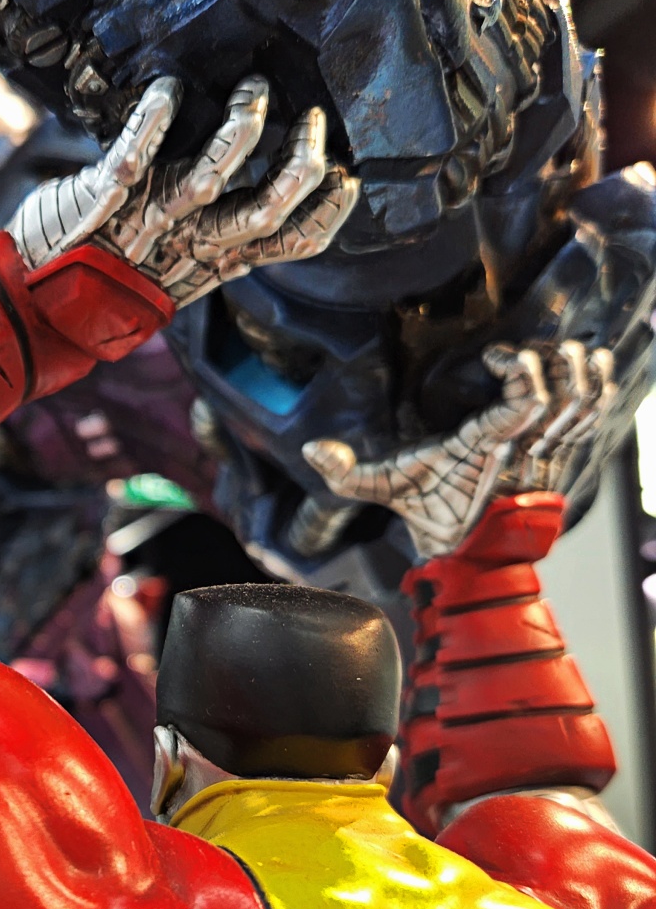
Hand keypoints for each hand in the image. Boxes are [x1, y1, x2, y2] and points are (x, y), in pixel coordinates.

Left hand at [7, 74, 359, 305]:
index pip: (290, 242)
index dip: (327, 209)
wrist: (29, 304)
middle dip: (299, 159)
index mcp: (214, 262)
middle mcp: (189, 242)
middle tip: (310, 119)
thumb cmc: (104, 276)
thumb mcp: (172, 269)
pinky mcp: (103, 197)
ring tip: (252, 88)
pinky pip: (134, 152)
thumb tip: (258, 199)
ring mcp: (147, 219)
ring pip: (212, 175)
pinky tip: (169, 88)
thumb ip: (213, 239)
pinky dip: (154, 116)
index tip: (346, 172)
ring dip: (240, 126)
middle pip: (267, 207)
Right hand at [302, 341, 616, 557]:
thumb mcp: (385, 490)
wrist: (468, 559)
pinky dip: (597, 389)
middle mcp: (524, 452)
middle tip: (532, 348)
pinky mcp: (559, 457)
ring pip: (582, 406)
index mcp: (486, 450)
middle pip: (562, 397)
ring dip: (582, 373)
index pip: (526, 406)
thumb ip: (346, 473)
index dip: (522, 371)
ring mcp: (546, 455)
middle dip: (556, 365)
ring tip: (567, 348)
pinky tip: (592, 364)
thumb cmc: (431, 517)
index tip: (497, 356)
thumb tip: (311, 450)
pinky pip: (590, 419)